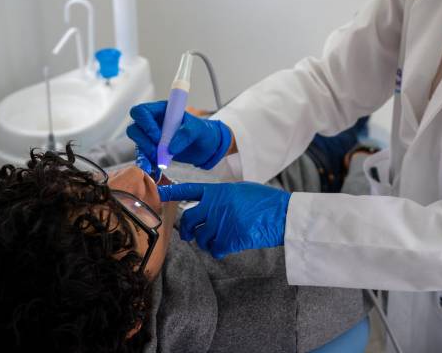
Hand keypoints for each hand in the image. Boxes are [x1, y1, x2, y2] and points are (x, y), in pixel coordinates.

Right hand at [126, 100, 231, 170]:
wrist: (205, 146)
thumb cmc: (201, 132)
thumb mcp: (197, 129)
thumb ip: (185, 135)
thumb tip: (170, 148)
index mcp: (161, 110)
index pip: (142, 111)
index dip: (145, 123)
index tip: (158, 136)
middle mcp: (153, 121)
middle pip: (134, 127)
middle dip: (143, 140)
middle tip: (158, 149)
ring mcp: (151, 136)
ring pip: (137, 142)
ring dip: (146, 152)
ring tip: (160, 159)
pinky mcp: (152, 150)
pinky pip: (143, 156)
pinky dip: (146, 162)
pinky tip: (152, 168)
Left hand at [158, 182, 290, 258]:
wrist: (283, 214)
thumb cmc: (266, 201)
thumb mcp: (242, 190)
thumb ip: (224, 195)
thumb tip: (212, 204)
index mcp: (218, 191)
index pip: (189, 190)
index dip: (173, 192)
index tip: (159, 194)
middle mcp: (216, 205)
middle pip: (189, 220)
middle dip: (187, 230)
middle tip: (189, 236)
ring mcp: (221, 222)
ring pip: (201, 238)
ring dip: (205, 243)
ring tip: (215, 242)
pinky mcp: (229, 238)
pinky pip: (215, 249)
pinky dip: (217, 252)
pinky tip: (224, 249)